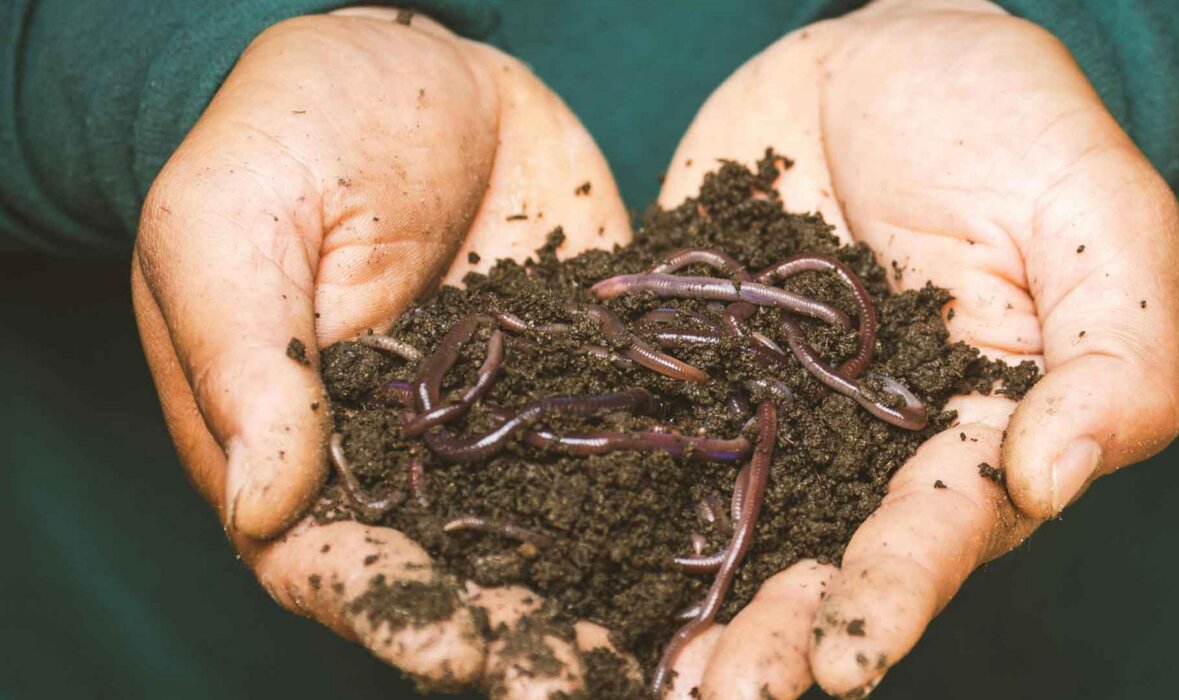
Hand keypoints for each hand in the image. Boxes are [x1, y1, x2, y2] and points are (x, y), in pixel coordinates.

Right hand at [132, 8, 634, 694]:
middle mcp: (409, 459)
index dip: (394, 614)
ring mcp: (505, 425)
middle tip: (583, 686)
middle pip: (456, 575)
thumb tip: (266, 503)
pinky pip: (624, 448)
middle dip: (516, 638)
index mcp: (300, 443)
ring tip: (662, 660)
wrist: (417, 64)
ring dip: (599, 601)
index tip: (462, 651)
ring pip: (550, 534)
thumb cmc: (292, 129)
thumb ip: (246, 358)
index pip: (335, 560)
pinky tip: (723, 546)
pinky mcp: (584, 379)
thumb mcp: (232, 220)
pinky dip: (666, 503)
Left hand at [656, 0, 1178, 695]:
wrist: (880, 55)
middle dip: (774, 637)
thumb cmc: (1011, 122)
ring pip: (729, 527)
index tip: (843, 661)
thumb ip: (1111, 354)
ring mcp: (773, 412)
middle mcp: (865, 448)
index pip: (937, 530)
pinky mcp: (697, 367)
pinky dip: (609, 496)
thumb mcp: (1094, 217)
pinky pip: (652, 435)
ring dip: (688, 606)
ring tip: (639, 678)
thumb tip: (1055, 478)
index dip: (893, 596)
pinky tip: (560, 556)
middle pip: (821, 559)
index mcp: (972, 430)